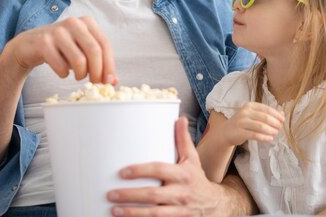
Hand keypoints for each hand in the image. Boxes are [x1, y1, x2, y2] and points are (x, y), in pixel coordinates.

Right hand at [7, 16, 117, 83]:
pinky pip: (61, 66)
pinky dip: (64, 74)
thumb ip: (98, 62)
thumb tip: (113, 81)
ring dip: (80, 74)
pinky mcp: (43, 42)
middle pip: (94, 51)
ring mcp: (57, 31)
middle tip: (94, 83)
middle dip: (97, 72)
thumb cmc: (60, 48)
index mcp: (87, 22)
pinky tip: (62, 71)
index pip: (105, 44)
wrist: (28, 45)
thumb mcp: (81, 50)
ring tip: (77, 75)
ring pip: (79, 60)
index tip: (109, 81)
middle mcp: (73, 23)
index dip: (109, 65)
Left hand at [107, 117, 234, 216]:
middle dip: (130, 195)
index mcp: (183, 174)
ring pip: (154, 214)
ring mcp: (179, 210)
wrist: (215, 205)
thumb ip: (183, 139)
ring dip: (132, 213)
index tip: (122, 172)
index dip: (140, 170)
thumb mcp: (193, 158)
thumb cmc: (197, 178)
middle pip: (153, 195)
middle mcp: (181, 193)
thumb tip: (179, 118)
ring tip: (114, 209)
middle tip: (111, 194)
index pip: (159, 170)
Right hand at [222, 102, 283, 146]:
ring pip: (260, 126)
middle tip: (279, 128)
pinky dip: (264, 137)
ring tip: (275, 133)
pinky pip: (254, 135)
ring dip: (271, 130)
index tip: (282, 120)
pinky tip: (269, 139)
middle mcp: (245, 112)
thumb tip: (282, 113)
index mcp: (250, 106)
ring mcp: (241, 122)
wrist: (226, 131)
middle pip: (264, 117)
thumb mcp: (254, 116)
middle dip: (275, 123)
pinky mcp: (239, 132)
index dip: (276, 114)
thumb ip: (267, 114)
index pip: (266, 109)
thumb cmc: (243, 123)